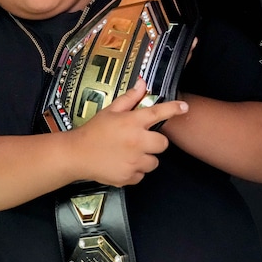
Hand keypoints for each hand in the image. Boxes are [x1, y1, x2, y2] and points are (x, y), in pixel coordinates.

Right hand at [74, 78, 188, 185]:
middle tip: (141, 140)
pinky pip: (141, 175)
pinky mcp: (128, 177)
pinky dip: (135, 171)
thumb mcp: (110, 111)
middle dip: (155, 142)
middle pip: (163, 144)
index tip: (184, 107)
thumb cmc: (94, 131)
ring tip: (129, 154)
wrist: (76, 154)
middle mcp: (136, 142)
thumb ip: (130, 98)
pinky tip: (122, 163)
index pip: (159, 113)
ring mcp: (133, 161)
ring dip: (146, 158)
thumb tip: (143, 83)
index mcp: (132, 122)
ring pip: (154, 162)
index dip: (174, 109)